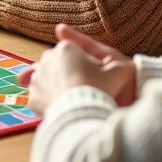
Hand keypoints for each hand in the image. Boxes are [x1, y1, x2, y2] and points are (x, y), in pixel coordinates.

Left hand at [19, 24, 136, 114]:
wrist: (81, 113)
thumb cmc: (99, 89)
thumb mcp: (117, 73)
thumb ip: (122, 66)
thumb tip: (129, 66)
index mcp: (66, 48)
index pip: (74, 50)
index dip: (85, 63)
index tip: (92, 74)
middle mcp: (47, 59)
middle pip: (58, 63)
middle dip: (68, 72)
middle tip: (82, 86)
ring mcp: (37, 78)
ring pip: (46, 79)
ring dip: (56, 85)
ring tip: (71, 97)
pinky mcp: (33, 96)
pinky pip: (40, 97)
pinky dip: (49, 101)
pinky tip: (61, 107)